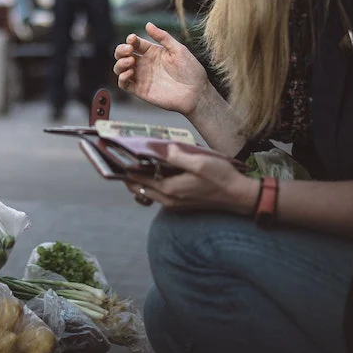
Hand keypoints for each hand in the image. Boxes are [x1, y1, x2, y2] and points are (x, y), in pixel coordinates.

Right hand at [113, 22, 209, 115]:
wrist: (196, 93)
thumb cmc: (191, 71)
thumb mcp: (178, 50)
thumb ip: (163, 37)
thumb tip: (147, 24)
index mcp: (153, 52)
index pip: (135, 43)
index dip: (131, 40)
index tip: (133, 39)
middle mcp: (145, 64)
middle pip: (123, 54)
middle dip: (121, 50)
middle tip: (129, 50)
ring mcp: (141, 77)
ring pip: (120, 68)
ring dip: (120, 63)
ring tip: (130, 62)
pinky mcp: (140, 90)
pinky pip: (124, 84)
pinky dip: (121, 78)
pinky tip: (130, 73)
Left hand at [125, 145, 257, 214]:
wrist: (239, 197)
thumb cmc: (221, 178)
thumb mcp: (200, 162)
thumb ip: (177, 156)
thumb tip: (161, 149)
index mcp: (169, 189)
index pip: (137, 179)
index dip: (124, 167)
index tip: (114, 156)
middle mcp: (168, 199)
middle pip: (137, 187)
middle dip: (128, 173)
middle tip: (120, 157)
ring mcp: (173, 203)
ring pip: (147, 190)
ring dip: (140, 178)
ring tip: (137, 161)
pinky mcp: (180, 203)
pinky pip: (158, 193)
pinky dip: (152, 182)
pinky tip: (158, 169)